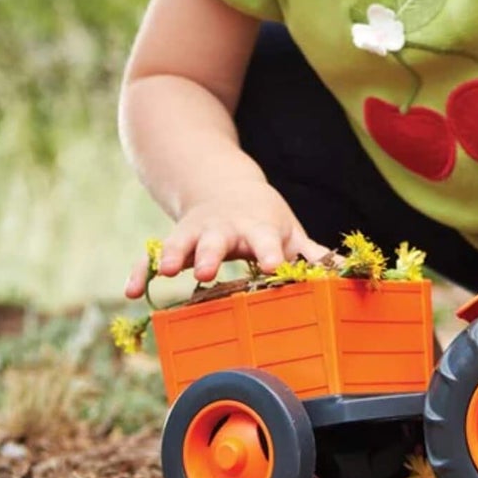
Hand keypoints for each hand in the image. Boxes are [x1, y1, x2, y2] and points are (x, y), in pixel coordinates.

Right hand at [125, 189, 329, 298]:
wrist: (224, 187)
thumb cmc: (265, 220)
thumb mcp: (289, 231)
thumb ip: (311, 254)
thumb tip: (346, 270)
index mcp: (258, 228)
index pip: (266, 240)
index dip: (269, 253)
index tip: (271, 267)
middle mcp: (225, 229)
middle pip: (218, 239)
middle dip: (212, 254)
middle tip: (207, 271)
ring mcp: (196, 234)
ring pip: (183, 242)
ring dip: (174, 255)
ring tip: (166, 272)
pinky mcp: (174, 241)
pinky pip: (151, 257)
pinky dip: (141, 271)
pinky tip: (132, 290)